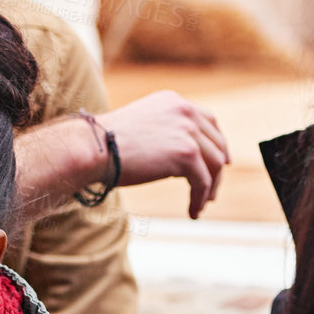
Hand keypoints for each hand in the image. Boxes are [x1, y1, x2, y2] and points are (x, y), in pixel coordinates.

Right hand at [103, 91, 229, 217]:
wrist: (93, 148)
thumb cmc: (104, 143)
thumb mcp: (140, 127)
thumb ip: (163, 133)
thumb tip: (179, 156)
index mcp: (173, 102)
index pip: (207, 120)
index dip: (217, 142)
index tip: (220, 161)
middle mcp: (185, 111)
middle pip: (216, 142)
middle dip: (217, 168)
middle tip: (212, 190)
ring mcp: (187, 131)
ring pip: (213, 164)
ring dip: (210, 188)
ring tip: (202, 204)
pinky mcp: (187, 154)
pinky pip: (203, 181)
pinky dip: (200, 198)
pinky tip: (193, 212)